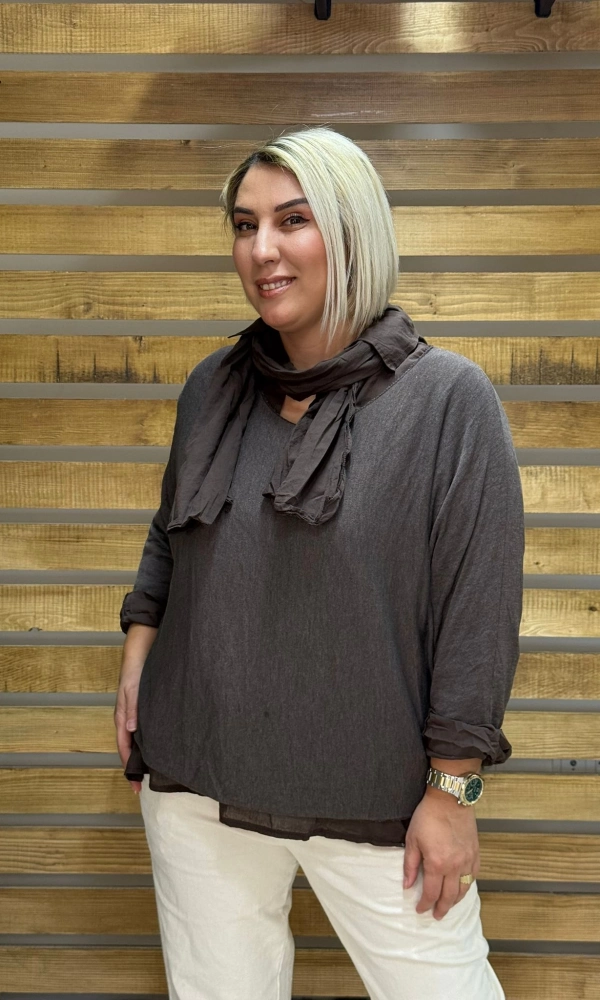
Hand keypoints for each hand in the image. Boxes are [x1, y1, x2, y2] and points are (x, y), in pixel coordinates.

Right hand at [114, 662, 143, 793]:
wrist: (140, 654)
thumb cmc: (135, 672)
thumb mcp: (133, 691)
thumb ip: (133, 709)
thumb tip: (131, 730)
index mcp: (121, 718)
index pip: (124, 749)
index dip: (129, 769)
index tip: (135, 787)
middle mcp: (127, 720)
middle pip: (129, 749)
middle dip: (134, 768)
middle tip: (143, 786)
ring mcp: (134, 716)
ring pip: (137, 742)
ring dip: (142, 757)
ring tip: (152, 772)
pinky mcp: (143, 710)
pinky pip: (144, 732)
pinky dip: (148, 744)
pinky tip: (158, 748)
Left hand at [403, 786, 479, 919]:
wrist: (450, 798)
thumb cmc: (428, 816)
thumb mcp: (412, 839)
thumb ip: (410, 865)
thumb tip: (407, 886)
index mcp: (437, 863)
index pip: (432, 893)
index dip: (425, 904)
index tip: (420, 909)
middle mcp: (455, 866)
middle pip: (450, 896)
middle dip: (442, 909)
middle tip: (436, 916)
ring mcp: (468, 860)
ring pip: (464, 889)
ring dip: (456, 901)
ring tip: (448, 906)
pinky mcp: (475, 853)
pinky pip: (473, 876)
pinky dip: (467, 885)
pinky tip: (462, 887)